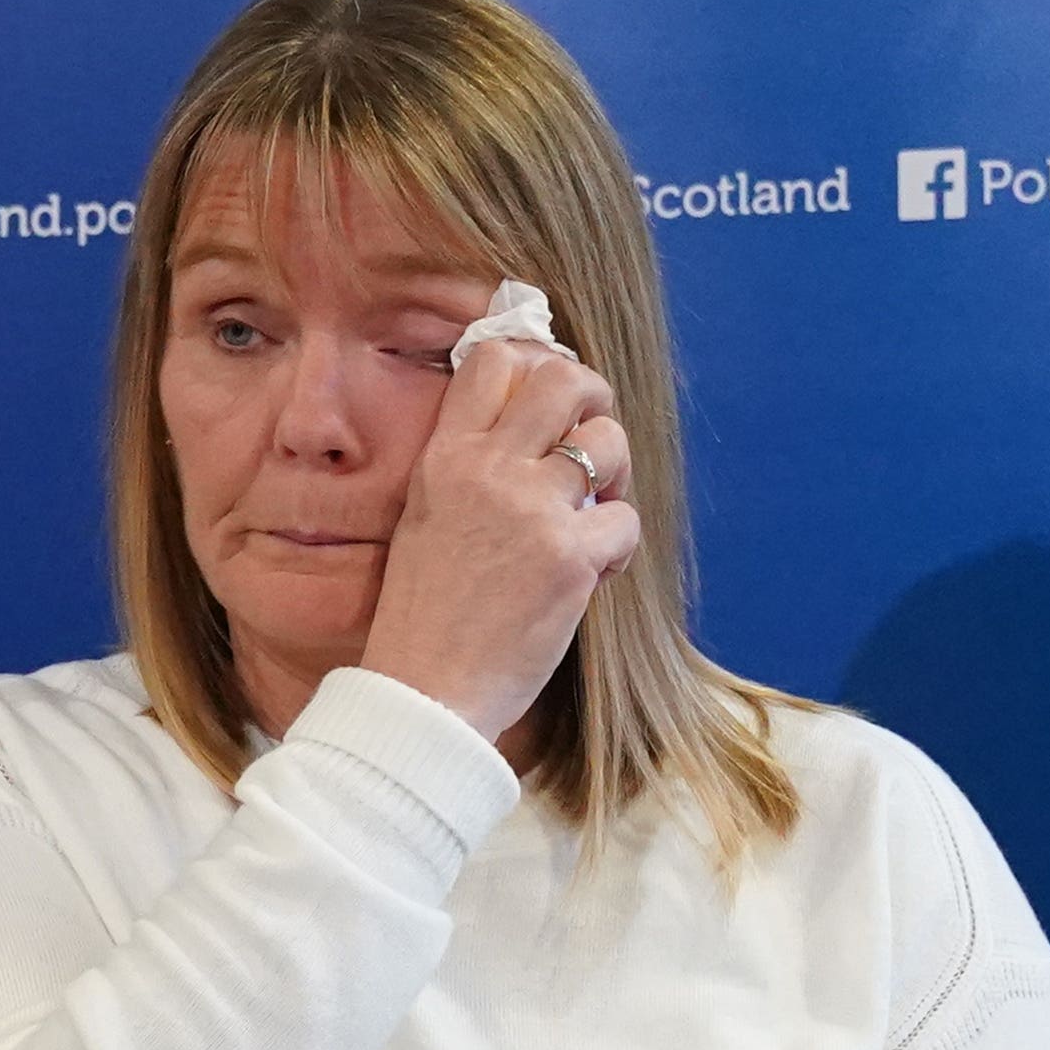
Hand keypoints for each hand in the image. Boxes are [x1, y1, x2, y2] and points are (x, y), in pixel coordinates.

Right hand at [353, 336, 645, 741]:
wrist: (424, 690)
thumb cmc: (425, 614)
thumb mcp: (425, 518)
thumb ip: (469, 468)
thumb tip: (530, 429)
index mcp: (444, 458)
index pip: (494, 360)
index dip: (534, 365)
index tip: (546, 400)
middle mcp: (487, 470)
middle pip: (565, 380)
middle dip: (593, 401)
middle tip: (589, 438)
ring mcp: (531, 510)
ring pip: (607, 443)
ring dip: (614, 475)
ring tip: (592, 514)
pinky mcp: (570, 558)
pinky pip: (624, 521)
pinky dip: (617, 548)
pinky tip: (590, 575)